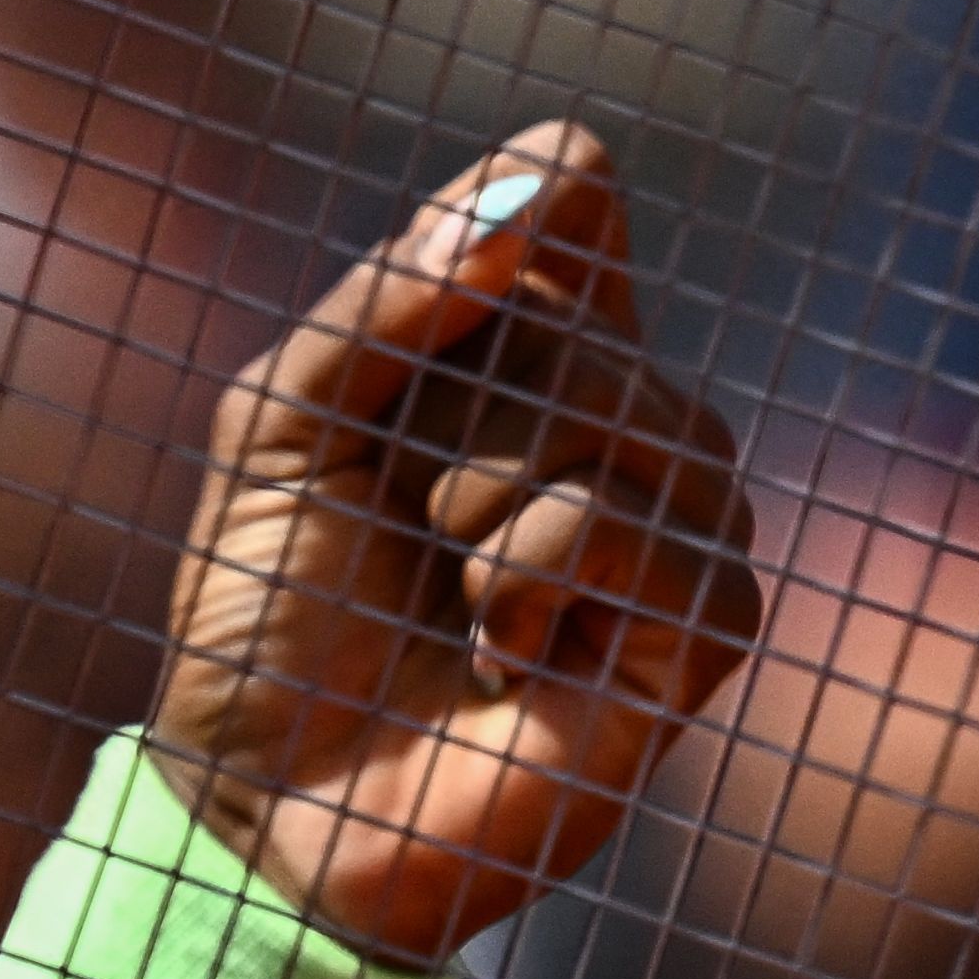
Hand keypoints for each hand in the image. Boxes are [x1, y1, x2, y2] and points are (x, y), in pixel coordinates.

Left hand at [149, 123, 762, 965]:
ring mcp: (682, 513)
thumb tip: (528, 181)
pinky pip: (626, 524)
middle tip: (400, 525)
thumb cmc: (277, 605)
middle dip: (431, 423)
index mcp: (526, 336)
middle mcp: (625, 409)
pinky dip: (519, 583)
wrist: (272, 797)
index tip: (422, 307)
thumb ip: (392, 295)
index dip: (505, 214)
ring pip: (600, 408)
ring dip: (468, 504)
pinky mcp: (707, 624)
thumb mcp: (284, 419)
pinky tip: (499, 653)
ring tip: (448, 593)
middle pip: (560, 315)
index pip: (569, 187)